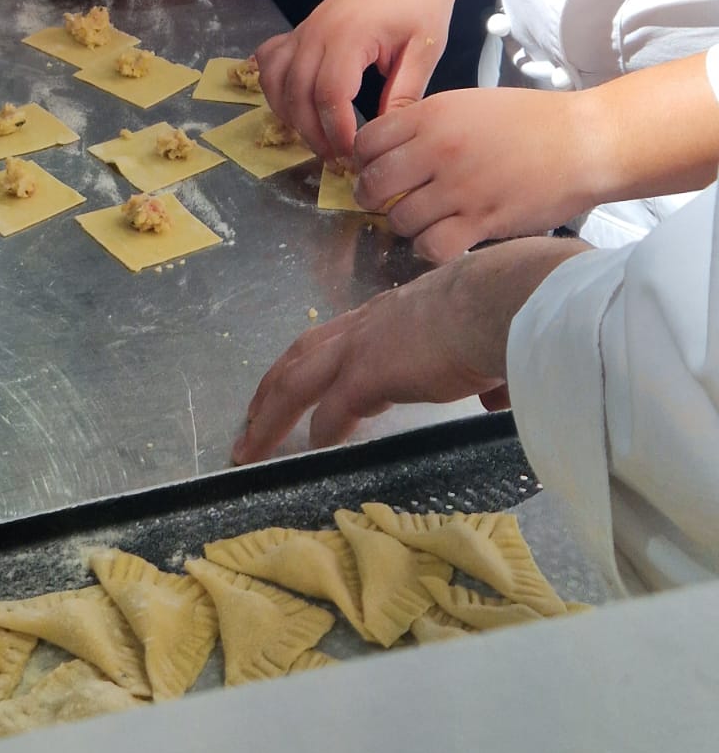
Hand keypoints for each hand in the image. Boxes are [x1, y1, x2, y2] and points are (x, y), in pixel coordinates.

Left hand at [233, 237, 587, 461]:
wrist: (502, 300)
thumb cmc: (500, 312)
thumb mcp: (481, 335)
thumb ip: (482, 371)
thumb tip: (498, 399)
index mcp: (390, 313)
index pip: (338, 337)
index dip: (314, 362)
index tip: (300, 389)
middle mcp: (366, 325)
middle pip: (300, 354)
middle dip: (272, 386)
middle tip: (251, 417)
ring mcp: (362, 348)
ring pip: (297, 381)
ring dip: (271, 414)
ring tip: (250, 445)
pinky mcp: (369, 373)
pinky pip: (331, 411)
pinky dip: (318, 433)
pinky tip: (310, 453)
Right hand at [255, 0, 455, 165]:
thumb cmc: (421, 2)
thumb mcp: (425, 49)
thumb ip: (406, 93)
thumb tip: (388, 136)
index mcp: (349, 36)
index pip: (329, 93)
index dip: (337, 130)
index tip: (354, 154)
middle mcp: (316, 32)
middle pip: (297, 93)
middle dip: (314, 133)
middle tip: (338, 158)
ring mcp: (304, 30)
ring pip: (276, 81)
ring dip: (291, 115)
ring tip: (319, 137)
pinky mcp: (300, 31)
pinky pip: (270, 61)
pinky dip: (274, 87)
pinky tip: (292, 105)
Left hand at [354, 87, 597, 262]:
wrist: (582, 141)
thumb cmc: (528, 121)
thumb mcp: (467, 105)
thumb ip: (426, 124)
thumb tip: (388, 149)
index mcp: (431, 116)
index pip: (366, 142)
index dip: (363, 160)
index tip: (375, 168)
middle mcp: (438, 150)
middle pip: (373, 184)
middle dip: (372, 196)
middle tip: (387, 199)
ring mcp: (459, 188)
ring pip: (399, 220)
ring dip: (404, 224)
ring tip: (422, 219)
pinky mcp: (482, 221)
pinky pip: (432, 247)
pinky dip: (429, 248)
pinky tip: (441, 238)